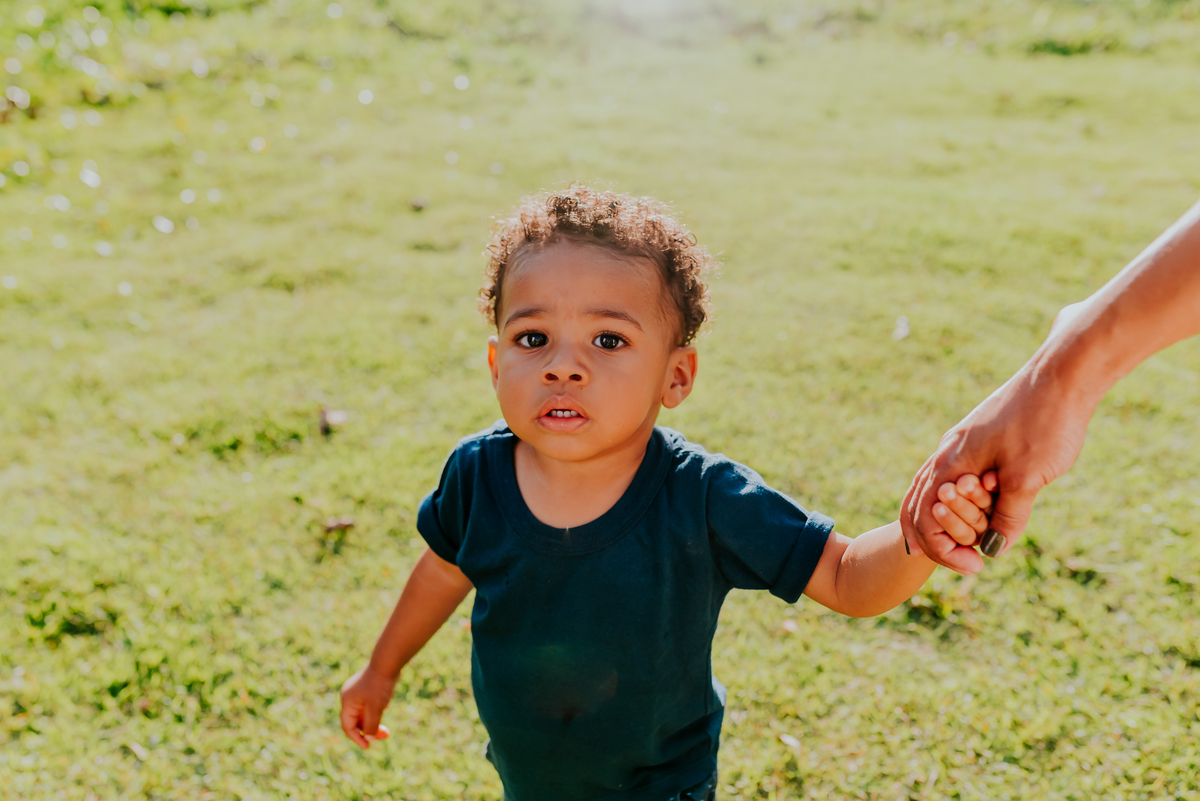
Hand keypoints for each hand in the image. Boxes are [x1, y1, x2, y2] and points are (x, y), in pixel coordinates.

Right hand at [339, 665, 396, 748]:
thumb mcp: (375, 708)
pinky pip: (369, 706)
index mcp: (347, 702)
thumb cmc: (379, 685)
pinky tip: (384, 709)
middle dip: (369, 731)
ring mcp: (358, 693)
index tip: (368, 746)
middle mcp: (350, 698)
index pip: (348, 726)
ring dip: (374, 723)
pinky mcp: (368, 689)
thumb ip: (371, 724)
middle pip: (356, 721)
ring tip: (386, 731)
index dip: (357, 738)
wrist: (388, 662)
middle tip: (384, 737)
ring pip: (364, 714)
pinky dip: (376, 713)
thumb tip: (368, 737)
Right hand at [900, 353, 1094, 573]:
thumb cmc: (1043, 423)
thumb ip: (1006, 517)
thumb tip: (993, 549)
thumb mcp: (1026, 479)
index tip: (975, 567)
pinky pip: (953, 472)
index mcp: (951, 463)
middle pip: (918, 503)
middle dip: (934, 537)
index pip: (925, 518)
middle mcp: (947, 451)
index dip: (944, 550)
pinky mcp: (979, 434)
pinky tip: (975, 504)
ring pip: (932, 486)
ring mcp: (961, 441)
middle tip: (964, 561)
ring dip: (943, 518)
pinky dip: (957, 497)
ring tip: (958, 541)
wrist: (1062, 374)